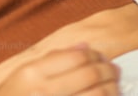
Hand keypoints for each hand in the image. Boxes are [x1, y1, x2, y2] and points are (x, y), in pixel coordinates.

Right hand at [0, 46, 120, 95]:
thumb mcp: (23, 74)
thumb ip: (53, 60)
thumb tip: (83, 47)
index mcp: (32, 73)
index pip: (76, 57)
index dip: (94, 55)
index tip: (100, 57)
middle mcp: (43, 91)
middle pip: (90, 75)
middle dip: (108, 71)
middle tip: (113, 70)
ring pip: (98, 95)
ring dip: (112, 89)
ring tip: (114, 85)